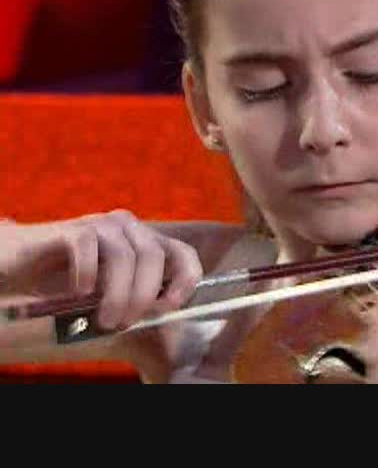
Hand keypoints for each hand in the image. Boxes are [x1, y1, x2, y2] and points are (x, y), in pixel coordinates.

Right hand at [0, 211, 201, 329]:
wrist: (22, 263)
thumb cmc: (72, 281)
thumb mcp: (112, 291)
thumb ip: (136, 296)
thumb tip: (157, 314)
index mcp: (146, 242)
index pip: (183, 252)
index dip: (186, 278)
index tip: (171, 305)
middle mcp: (129, 228)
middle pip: (154, 255)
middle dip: (144, 294)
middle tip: (127, 322)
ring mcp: (101, 224)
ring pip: (123, 255)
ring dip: (118, 293)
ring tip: (105, 318)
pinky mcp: (71, 229)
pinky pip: (87, 246)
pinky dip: (87, 273)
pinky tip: (81, 292)